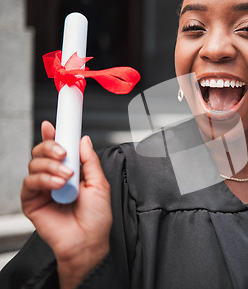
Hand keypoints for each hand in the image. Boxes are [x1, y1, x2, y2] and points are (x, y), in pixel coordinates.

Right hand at [21, 121, 111, 287]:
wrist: (89, 241)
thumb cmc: (96, 218)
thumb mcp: (100, 184)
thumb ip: (90, 161)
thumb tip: (84, 140)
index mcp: (71, 171)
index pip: (58, 149)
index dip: (53, 135)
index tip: (53, 124)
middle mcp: (55, 177)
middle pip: (42, 152)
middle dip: (51, 147)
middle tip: (64, 153)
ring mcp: (43, 189)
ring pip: (34, 164)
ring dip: (51, 166)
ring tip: (67, 177)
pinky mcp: (32, 201)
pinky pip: (29, 183)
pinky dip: (44, 180)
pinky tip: (57, 185)